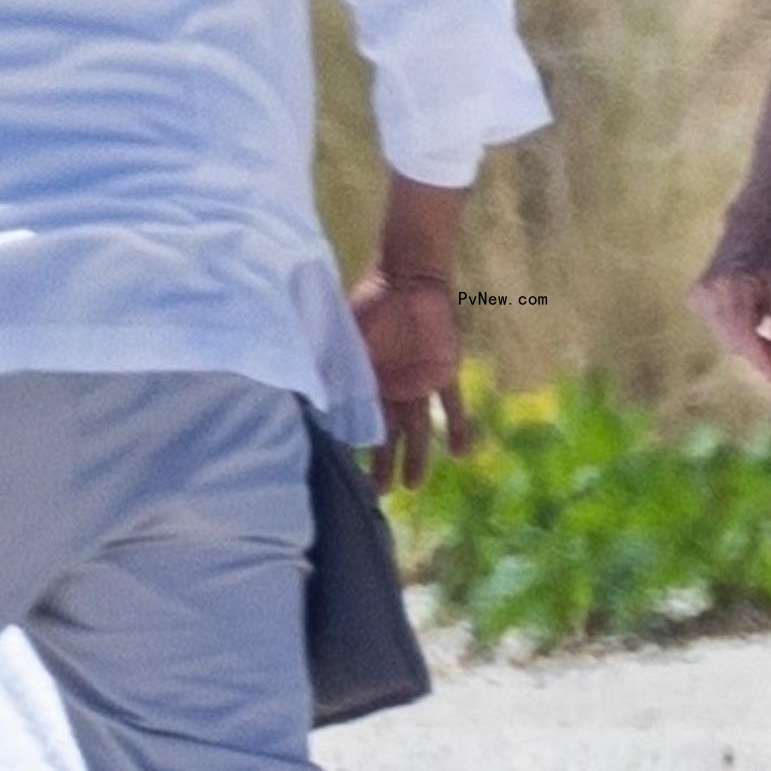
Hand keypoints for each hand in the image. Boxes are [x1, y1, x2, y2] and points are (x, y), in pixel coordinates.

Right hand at [348, 269, 472, 492]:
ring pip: (419, 428)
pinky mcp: (444, 373)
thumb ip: (331, 365)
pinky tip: (462, 454)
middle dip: (383, 463)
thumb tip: (307, 394)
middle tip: (379, 494)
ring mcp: (419, 383)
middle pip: (389, 434)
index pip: (361, 422)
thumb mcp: (345, 335)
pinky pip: (453, 405)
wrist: (409, 276)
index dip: (356, 446)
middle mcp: (393, 389)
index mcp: (367, 382)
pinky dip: (457, 428)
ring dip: (418, 456)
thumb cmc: (372, 302)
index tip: (347, 475)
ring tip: (413, 487)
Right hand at [687, 225, 770, 382]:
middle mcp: (708, 294)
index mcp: (731, 289)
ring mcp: (698, 296)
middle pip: (733, 340)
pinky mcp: (694, 299)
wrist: (748, 227)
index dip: (760, 360)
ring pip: (726, 336)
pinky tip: (753, 316)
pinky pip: (719, 326)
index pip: (744, 336)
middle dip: (759, 352)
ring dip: (749, 341)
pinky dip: (737, 329)